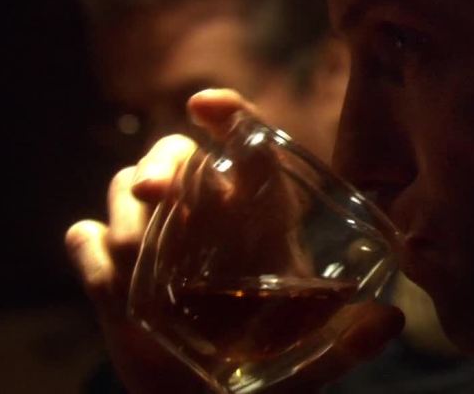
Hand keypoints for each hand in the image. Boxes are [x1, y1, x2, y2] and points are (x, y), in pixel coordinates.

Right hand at [66, 89, 403, 392]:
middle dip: (159, 165)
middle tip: (154, 196)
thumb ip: (348, 344)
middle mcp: (204, 218)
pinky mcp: (111, 274)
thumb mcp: (310, 359)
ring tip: (134, 253)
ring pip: (124, 188)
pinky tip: (105, 272)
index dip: (228, 116)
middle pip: (173, 154)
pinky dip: (89, 249)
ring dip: (125, 214)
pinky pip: (85, 241)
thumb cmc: (264, 369)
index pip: (244, 147)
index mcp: (256, 220)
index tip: (206, 105)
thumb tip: (388, 321)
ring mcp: (154, 242)